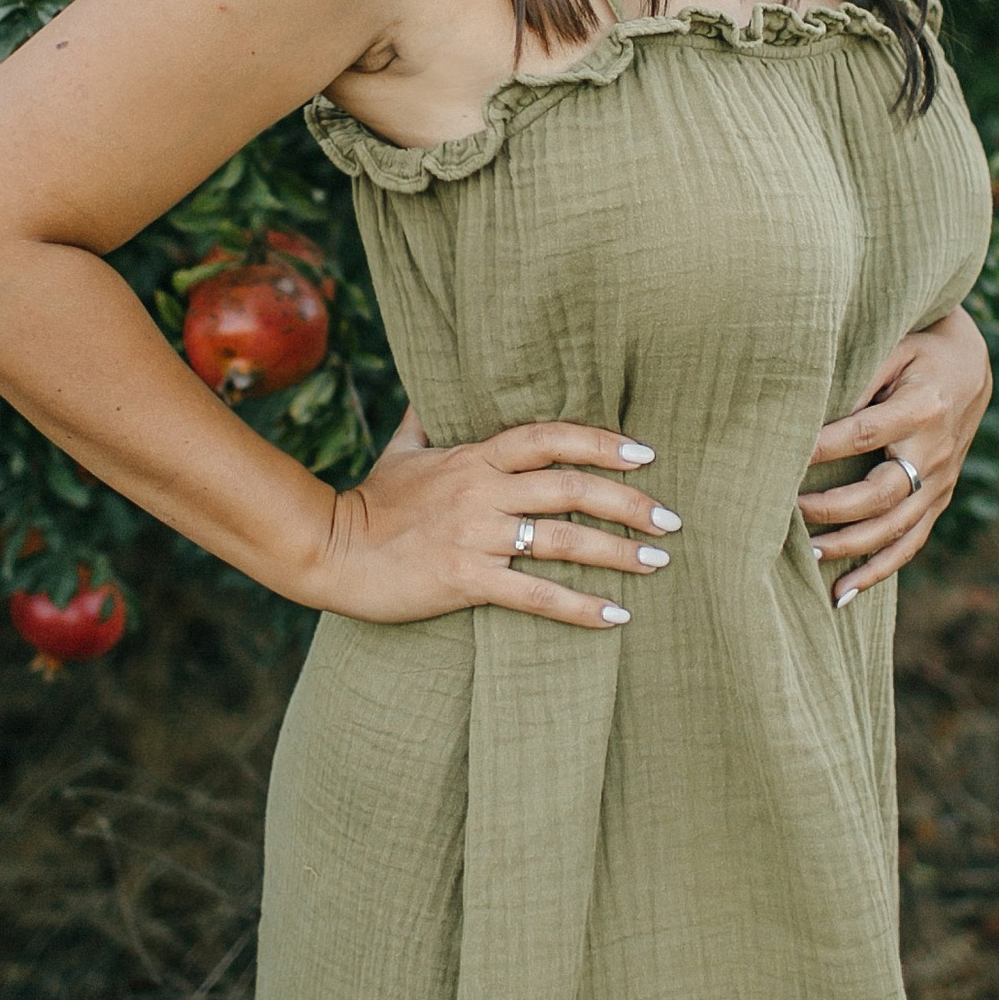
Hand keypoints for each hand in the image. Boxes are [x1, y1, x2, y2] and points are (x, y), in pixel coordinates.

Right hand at [314, 404, 680, 629]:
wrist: (328, 552)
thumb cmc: (368, 503)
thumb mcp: (400, 450)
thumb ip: (428, 418)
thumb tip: (439, 384)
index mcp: (473, 457)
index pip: (549, 437)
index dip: (600, 442)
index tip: (645, 452)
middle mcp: (482, 492)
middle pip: (571, 488)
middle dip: (629, 502)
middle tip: (670, 518)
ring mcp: (476, 536)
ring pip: (563, 540)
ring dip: (618, 552)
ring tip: (659, 562)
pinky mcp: (465, 580)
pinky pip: (535, 595)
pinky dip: (580, 606)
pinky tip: (617, 615)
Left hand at [799, 308, 991, 606]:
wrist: (970, 366)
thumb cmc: (918, 349)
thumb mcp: (892, 346)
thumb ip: (858, 376)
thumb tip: (812, 411)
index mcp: (922, 408)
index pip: (862, 434)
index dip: (820, 450)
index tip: (781, 459)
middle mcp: (934, 452)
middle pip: (880, 494)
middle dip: (829, 508)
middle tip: (784, 512)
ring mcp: (940, 483)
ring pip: (894, 528)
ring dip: (849, 546)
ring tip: (804, 555)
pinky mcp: (939, 501)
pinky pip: (909, 544)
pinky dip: (876, 571)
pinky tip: (841, 593)